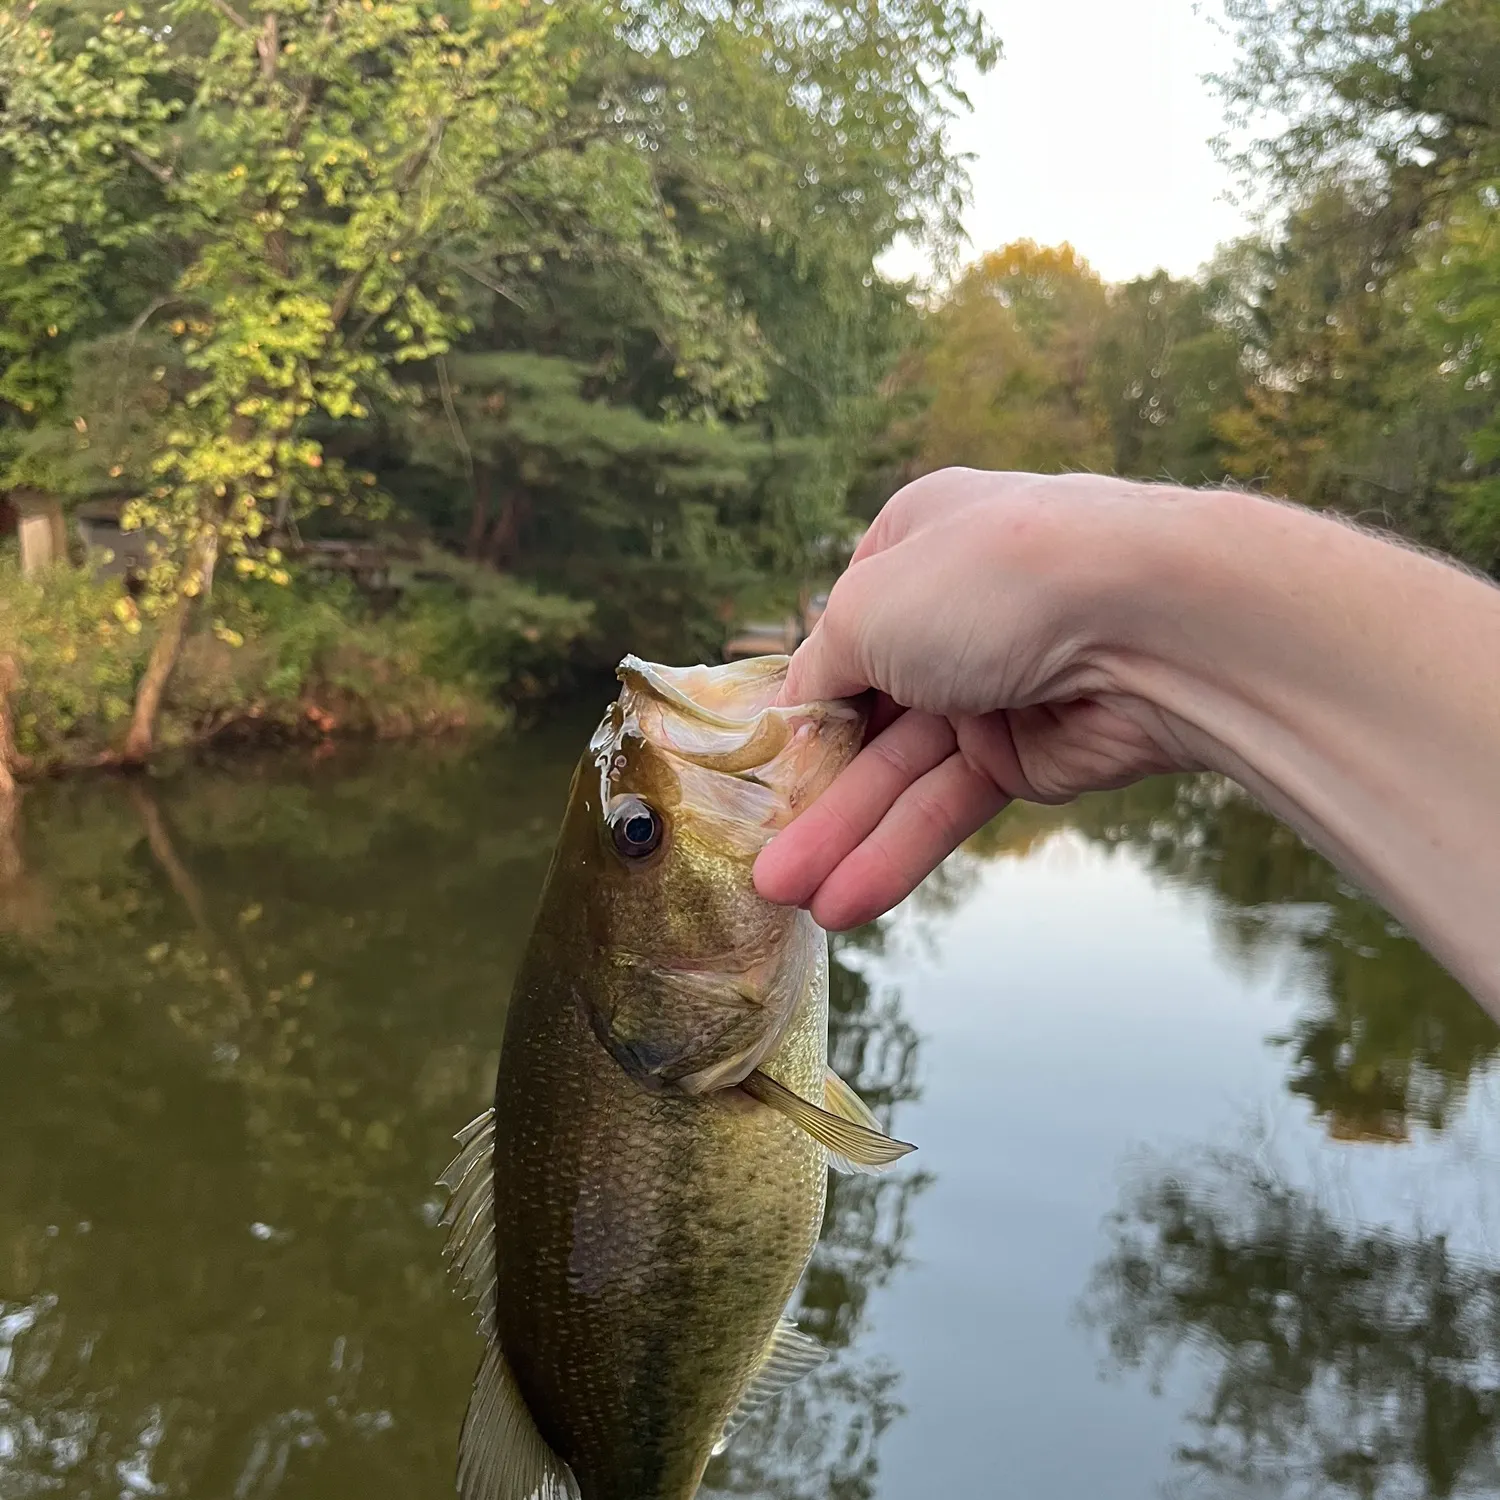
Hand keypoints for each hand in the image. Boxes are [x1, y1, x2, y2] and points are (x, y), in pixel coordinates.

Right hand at [753, 469, 1197, 929]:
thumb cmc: (992, 583)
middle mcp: (949, 615)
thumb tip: (791, 712)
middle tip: (754, 858)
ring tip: (785, 896)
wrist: (1157, 624)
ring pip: (899, 773)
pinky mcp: (1030, 757)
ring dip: (841, 836)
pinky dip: (898, 852)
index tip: (750, 768)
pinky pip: (948, 807)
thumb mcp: (866, 609)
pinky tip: (845, 901)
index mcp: (911, 548)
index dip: (793, 705)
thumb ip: (817, 669)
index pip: (835, 635)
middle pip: (861, 715)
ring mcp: (990, 687)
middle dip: (807, 788)